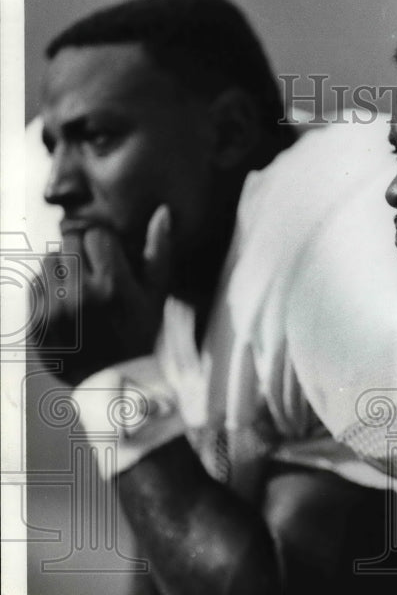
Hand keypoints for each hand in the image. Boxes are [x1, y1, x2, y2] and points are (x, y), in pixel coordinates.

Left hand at [30, 206, 171, 384]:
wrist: (113, 383)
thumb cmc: (141, 337)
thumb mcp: (157, 297)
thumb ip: (159, 252)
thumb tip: (162, 211)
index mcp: (113, 286)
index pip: (97, 235)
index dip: (106, 247)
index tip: (113, 262)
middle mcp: (81, 295)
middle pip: (70, 242)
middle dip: (83, 252)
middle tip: (96, 275)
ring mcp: (54, 309)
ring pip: (49, 260)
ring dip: (64, 269)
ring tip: (81, 291)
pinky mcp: (35, 322)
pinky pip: (35, 284)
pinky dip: (49, 289)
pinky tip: (67, 307)